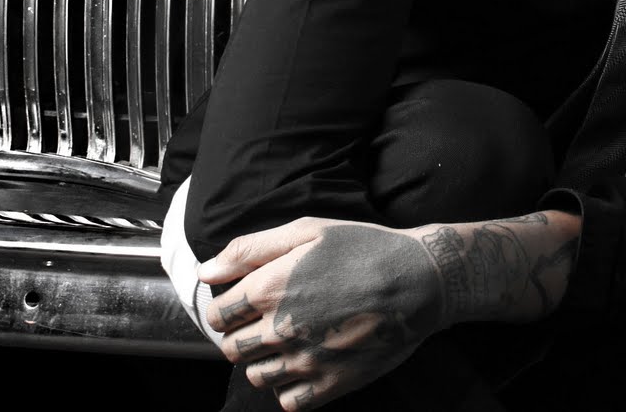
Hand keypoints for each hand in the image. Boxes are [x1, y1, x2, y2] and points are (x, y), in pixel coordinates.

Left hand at [200, 217, 443, 410]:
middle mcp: (281, 329)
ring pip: (256, 377)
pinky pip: (289, 401)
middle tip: (262, 323)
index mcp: (270, 288)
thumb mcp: (307, 231)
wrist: (419, 280)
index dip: (225, 308)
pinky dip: (289, 388)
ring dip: (262, 362)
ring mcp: (307, 360)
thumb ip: (250, 249)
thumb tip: (206, 271)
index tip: (242, 303)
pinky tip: (304, 363)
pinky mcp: (332, 383)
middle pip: (231, 350)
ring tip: (285, 342)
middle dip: (239, 336)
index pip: (217, 315)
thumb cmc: (363, 248)